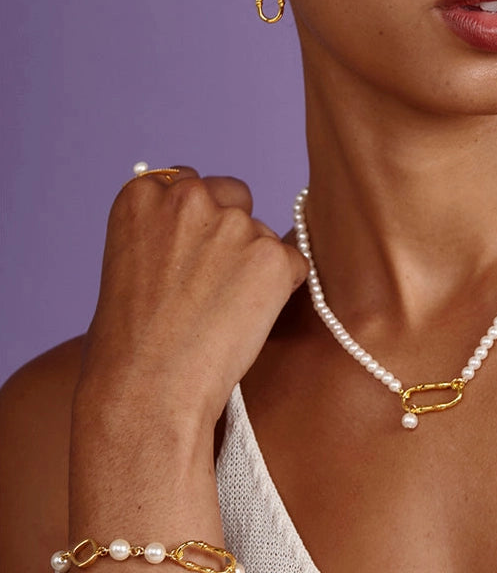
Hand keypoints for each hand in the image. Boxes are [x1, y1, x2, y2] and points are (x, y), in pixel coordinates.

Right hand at [78, 168, 306, 432]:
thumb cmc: (129, 343)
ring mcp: (234, 223)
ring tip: (221, 316)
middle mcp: (189, 196)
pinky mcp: (271, 254)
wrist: (147, 390)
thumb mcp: (128, 264)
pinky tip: (245, 323)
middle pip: (233, 194)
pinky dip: (280, 291)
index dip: (194, 221)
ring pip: (262, 234)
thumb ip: (164, 231)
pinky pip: (291, 264)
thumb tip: (207, 224)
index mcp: (143, 194)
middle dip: (232, 229)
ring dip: (254, 266)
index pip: (187, 182)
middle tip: (216, 284)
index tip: (188, 255)